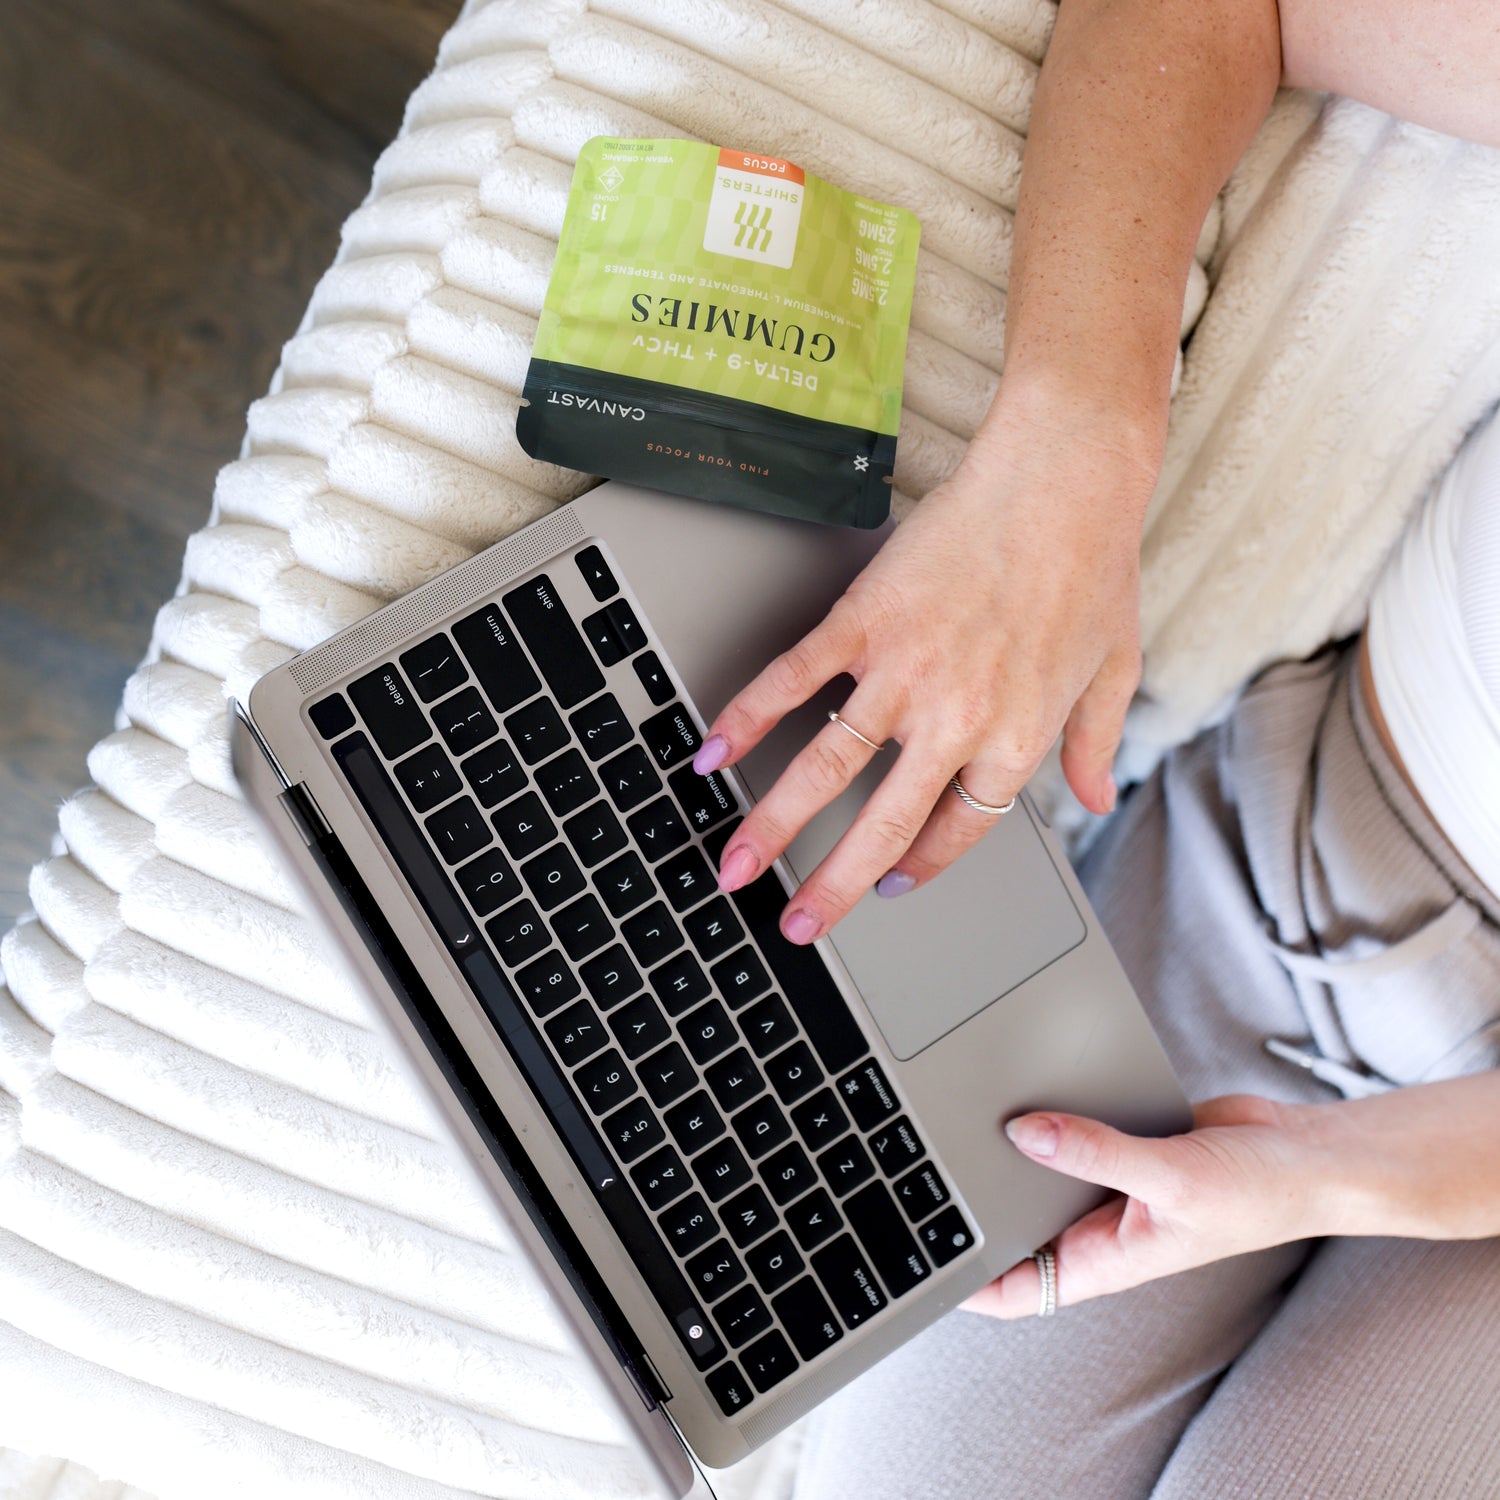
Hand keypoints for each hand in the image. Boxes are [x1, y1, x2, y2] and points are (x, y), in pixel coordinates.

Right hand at [695, 405, 1158, 943]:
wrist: (1064, 477)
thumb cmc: (1093, 565)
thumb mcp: (1114, 670)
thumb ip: (1097, 745)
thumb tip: (1096, 799)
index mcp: (1014, 742)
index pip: (955, 833)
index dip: (916, 868)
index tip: (886, 888)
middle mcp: (955, 722)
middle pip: (880, 825)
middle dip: (829, 885)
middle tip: (794, 924)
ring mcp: (904, 673)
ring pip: (825, 769)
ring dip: (773, 824)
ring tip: (734, 863)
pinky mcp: (864, 621)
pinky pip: (795, 682)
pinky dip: (749, 718)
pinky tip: (715, 749)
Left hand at [964, 1095, 1325, 1316]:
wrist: (1309, 1151)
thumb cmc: (1261, 1192)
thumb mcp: (1173, 1176)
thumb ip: (1096, 1152)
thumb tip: (1024, 1132)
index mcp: (1108, 1258)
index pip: (1021, 1287)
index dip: (969, 1282)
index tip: (923, 1261)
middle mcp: (1103, 1225)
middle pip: (1022, 1224)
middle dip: (980, 1207)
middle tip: (929, 1172)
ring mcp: (1113, 1182)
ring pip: (1043, 1170)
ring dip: (1014, 1149)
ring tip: (964, 1117)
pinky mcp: (1125, 1140)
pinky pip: (1075, 1127)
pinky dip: (1055, 1111)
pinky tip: (1029, 1082)